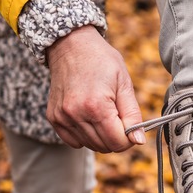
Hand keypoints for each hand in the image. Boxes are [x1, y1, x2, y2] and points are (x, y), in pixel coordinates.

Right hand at [46, 25, 144, 152]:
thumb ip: (133, 115)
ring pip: (90, 146)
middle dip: (116, 137)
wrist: (71, 45)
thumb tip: (139, 141)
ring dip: (101, 136)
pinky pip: (74, 142)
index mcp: (96, 106)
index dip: (129, 137)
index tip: (130, 124)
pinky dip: (85, 135)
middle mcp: (75, 114)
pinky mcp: (53, 118)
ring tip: (102, 112)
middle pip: (104, 147)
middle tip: (116, 114)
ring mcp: (62, 117)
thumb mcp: (124, 83)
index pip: (118, 143)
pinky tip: (88, 117)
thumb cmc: (101, 60)